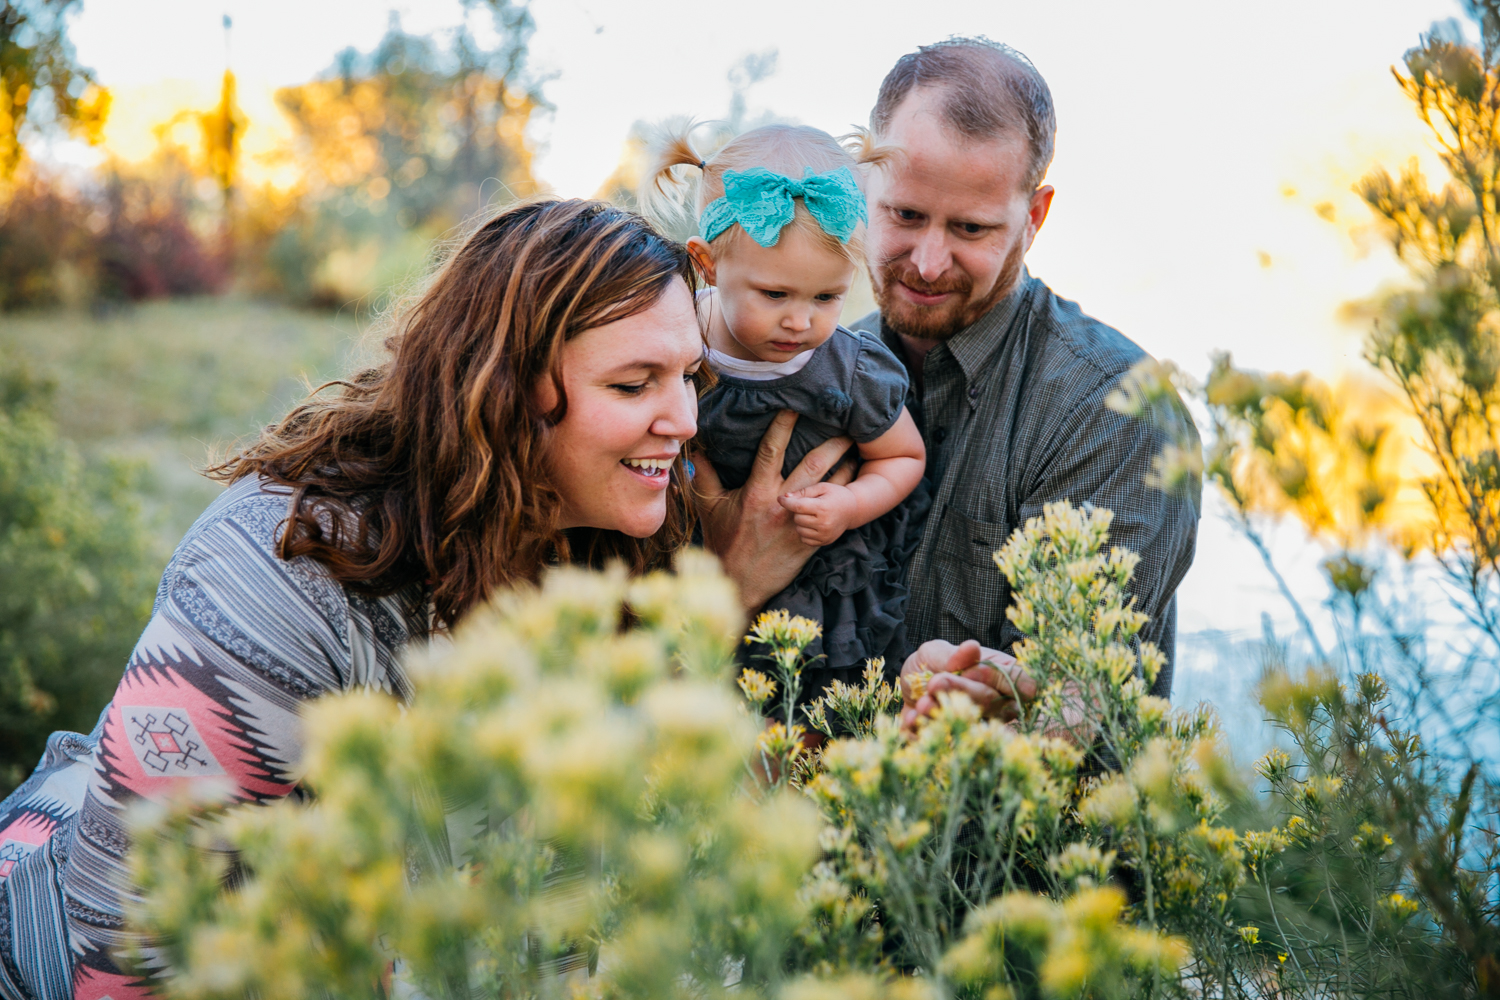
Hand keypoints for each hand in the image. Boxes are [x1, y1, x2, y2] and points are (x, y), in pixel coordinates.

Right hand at [694, 411, 854, 609]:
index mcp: (757, 492)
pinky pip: (834, 511)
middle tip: (848, 422)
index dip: (783, 425)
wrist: (739, 584)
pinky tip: (856, 481)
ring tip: (859, 447)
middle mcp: (781, 503)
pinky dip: (846, 494)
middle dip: (832, 441)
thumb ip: (705, 477)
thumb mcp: (710, 508)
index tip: (795, 404)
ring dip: (846, 464)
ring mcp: (799, 521)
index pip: (772, 450)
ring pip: (830, 486)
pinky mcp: (811, 538)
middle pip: (814, 464)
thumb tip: (696, 449)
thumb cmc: (723, 544)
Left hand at [779, 482, 857, 546]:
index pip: (798, 506)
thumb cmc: (835, 495)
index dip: (786, 502)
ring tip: (812, 515)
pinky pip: (804, 539)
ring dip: (801, 522)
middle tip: (808, 506)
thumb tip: (784, 497)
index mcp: (823, 507)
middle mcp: (824, 523)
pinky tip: (813, 524)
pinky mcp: (824, 542)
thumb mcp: (821, 487)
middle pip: (797, 518)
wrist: (853, 510)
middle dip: (798, 511)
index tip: (780, 498)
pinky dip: (805, 532)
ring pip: (799, 530)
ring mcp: (825, 535)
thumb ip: (803, 492)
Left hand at [898, 639, 1036, 734]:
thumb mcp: (937, 652)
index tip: (972, 672)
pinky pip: (945, 739)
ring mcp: (978, 724)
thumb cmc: (931, 664)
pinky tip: (911, 720)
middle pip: (991, 702)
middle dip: (962, 691)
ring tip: (921, 704)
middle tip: (936, 683)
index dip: (996, 679)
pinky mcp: (953, 740)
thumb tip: (972, 648)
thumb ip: (954, 655)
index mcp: (1001, 676)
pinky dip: (926, 730)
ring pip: (970, 722)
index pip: (1018, 682)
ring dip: (944, 713)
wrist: (908, 686)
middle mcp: (998, 704)